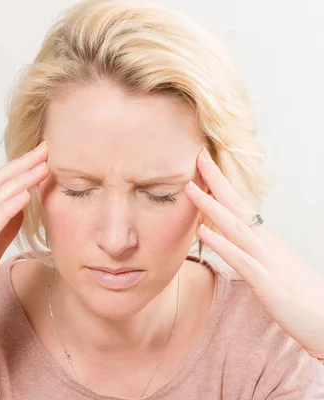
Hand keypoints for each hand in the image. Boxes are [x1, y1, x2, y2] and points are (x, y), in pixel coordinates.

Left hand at [185, 147, 323, 359]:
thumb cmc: (299, 297)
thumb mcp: (272, 269)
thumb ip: (252, 253)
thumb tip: (232, 241)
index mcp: (266, 241)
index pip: (240, 206)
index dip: (222, 185)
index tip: (205, 163)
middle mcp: (266, 245)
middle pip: (237, 206)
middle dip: (216, 181)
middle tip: (198, 156)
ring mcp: (267, 262)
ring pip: (235, 227)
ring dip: (211, 206)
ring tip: (189, 188)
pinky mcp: (267, 283)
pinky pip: (240, 260)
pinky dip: (221, 244)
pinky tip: (202, 232)